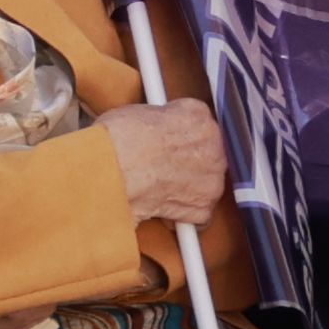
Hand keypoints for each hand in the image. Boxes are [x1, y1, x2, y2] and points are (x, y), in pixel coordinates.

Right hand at [104, 101, 228, 226]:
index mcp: (197, 115)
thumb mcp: (142, 114)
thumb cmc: (119, 140)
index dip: (179, 137)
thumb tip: (156, 132)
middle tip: (163, 168)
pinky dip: (183, 214)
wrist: (115, 169)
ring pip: (207, 184)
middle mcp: (213, 143)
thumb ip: (162, 123)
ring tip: (159, 188)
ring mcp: (212, 177)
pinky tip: (162, 207)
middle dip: (189, 163)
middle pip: (208, 154)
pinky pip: (199, 212)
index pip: (197, 124)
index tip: (167, 144)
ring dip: (188, 188)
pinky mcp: (204, 206)